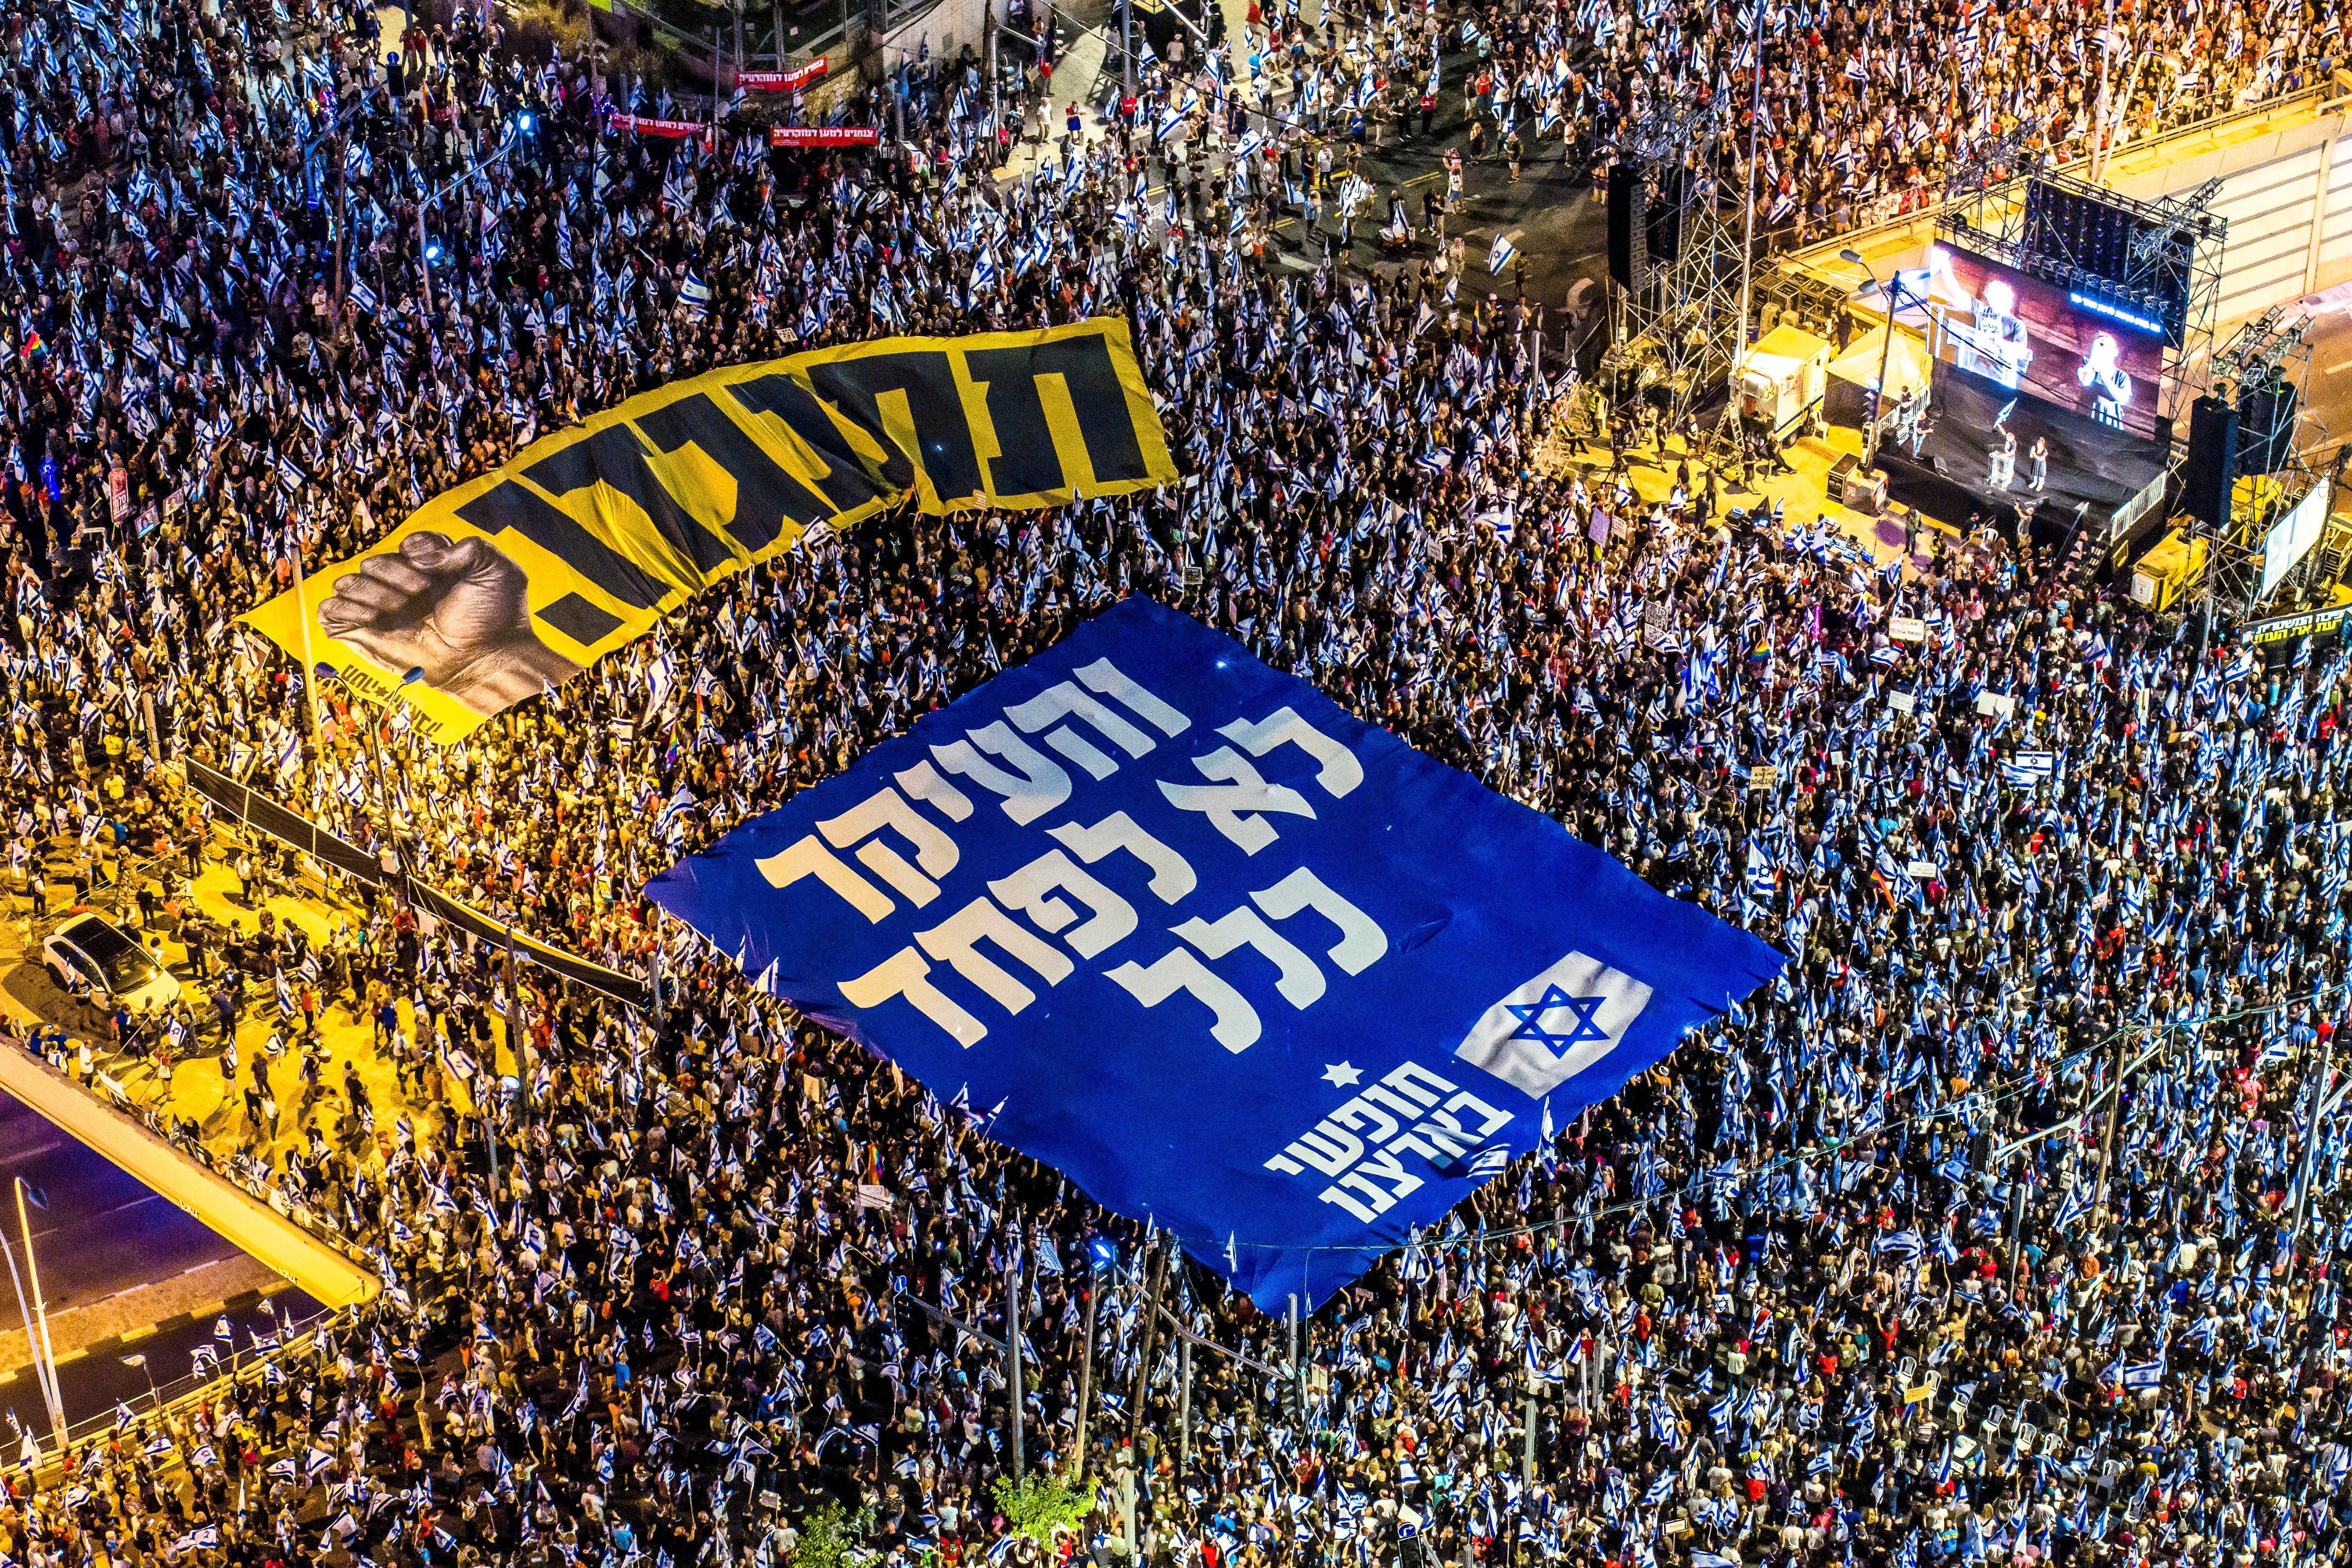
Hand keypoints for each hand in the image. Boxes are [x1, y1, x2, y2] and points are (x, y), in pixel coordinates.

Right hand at [317, 531, 580, 715]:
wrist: (489, 657)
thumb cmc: (496, 615)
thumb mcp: (495, 569)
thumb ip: (466, 547)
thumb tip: (419, 555)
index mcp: (431, 566)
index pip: (409, 543)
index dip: (417, 549)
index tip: (435, 569)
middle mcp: (402, 585)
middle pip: (373, 561)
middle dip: (394, 573)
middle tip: (422, 593)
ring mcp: (381, 609)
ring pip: (347, 582)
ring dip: (370, 590)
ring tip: (400, 607)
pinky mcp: (364, 633)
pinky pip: (329, 612)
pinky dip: (343, 608)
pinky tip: (372, 617)